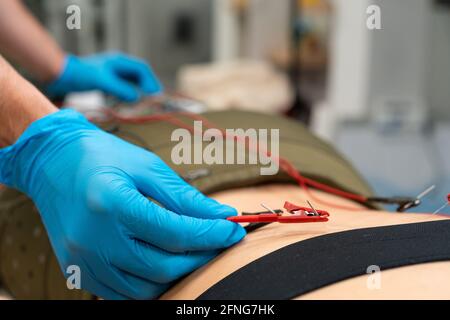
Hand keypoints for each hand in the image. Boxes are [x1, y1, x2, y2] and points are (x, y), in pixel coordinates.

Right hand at [0, 110, 244, 298]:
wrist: (52, 162)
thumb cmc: (101, 157)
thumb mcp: (146, 167)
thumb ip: (184, 197)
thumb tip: (221, 216)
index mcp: (111, 204)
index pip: (174, 233)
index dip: (211, 235)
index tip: (233, 230)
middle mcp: (94, 239)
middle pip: (163, 266)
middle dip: (201, 256)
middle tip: (219, 242)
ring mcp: (83, 260)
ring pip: (145, 286)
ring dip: (178, 273)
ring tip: (195, 252)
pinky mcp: (78, 271)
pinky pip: (123, 292)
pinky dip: (150, 283)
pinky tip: (164, 263)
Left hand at [46, 52, 162, 101]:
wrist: (62, 75)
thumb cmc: (81, 75)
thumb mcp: (103, 82)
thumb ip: (120, 89)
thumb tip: (136, 98)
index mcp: (119, 61)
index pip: (141, 69)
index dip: (150, 81)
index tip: (154, 93)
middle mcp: (118, 65)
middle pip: (139, 74)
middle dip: (147, 85)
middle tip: (153, 98)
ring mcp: (112, 72)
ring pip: (132, 80)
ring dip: (139, 89)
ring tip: (144, 100)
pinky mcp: (106, 79)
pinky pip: (123, 85)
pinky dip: (129, 92)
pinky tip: (128, 100)